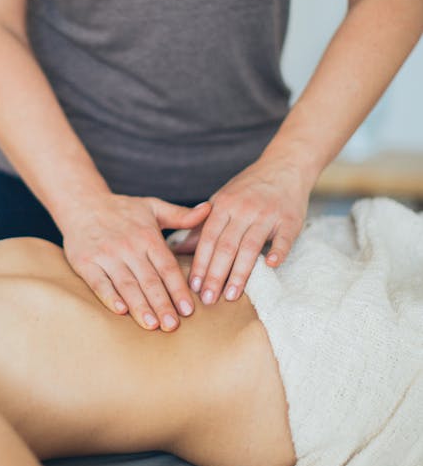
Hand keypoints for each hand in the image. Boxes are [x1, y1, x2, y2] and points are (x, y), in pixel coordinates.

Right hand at [61, 194, 211, 330]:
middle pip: (149, 280)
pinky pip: (99, 282)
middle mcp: (129, 247)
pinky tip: (120, 310)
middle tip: (172, 326)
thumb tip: (209, 211)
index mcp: (148, 236)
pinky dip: (109, 296)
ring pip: (126, 285)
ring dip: (140, 306)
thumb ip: (181, 215)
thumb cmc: (122, 209)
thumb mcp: (153, 207)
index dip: (178, 289)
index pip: (167, 267)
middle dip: (162, 304)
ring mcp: (106, 255)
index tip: (188, 310)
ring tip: (152, 325)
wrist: (82, 202)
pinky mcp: (85, 263)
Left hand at [188, 158, 310, 304]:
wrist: (284, 166)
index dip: (200, 263)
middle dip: (215, 274)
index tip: (193, 286)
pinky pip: (284, 238)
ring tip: (231, 295)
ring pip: (250, 246)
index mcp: (224, 205)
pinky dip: (278, 251)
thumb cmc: (248, 189)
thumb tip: (175, 250)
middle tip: (208, 299)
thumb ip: (201, 226)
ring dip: (240, 273)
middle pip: (226, 246)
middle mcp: (243, 209)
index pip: (208, 238)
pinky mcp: (289, 219)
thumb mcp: (221, 201)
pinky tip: (271, 266)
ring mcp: (267, 214)